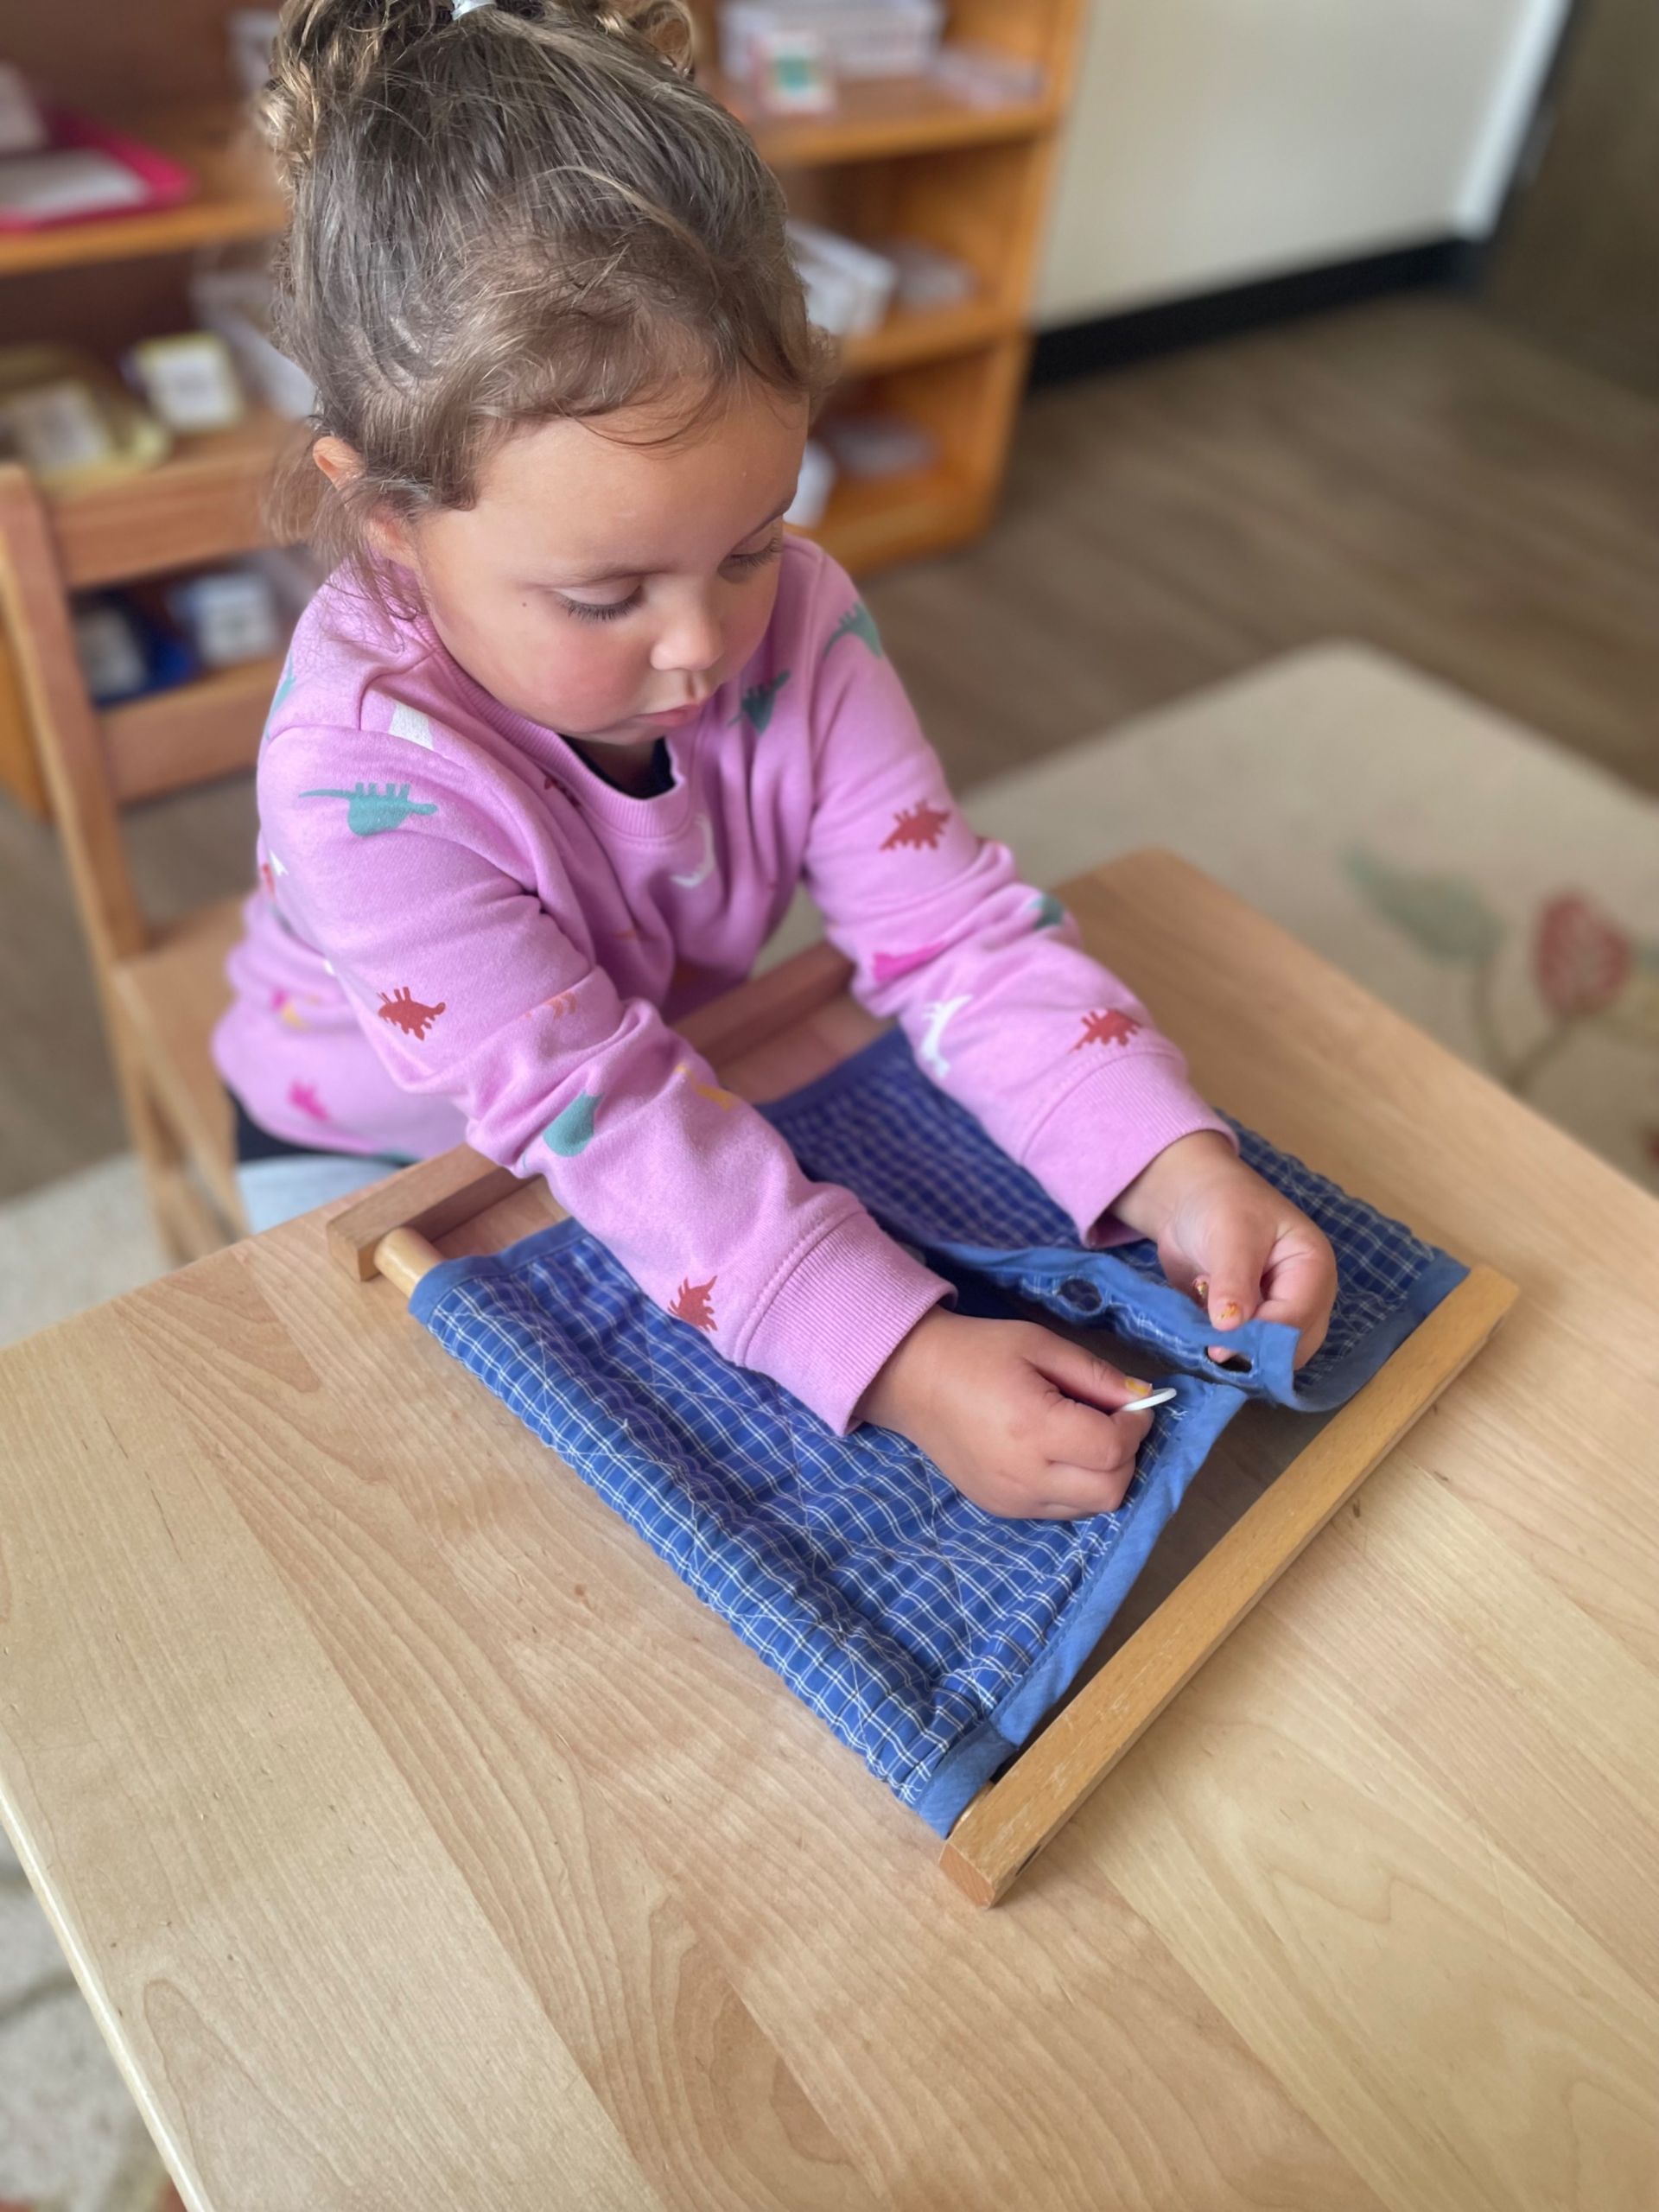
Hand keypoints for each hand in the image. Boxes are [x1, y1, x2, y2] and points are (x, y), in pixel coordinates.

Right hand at [855, 1307, 1155, 1520]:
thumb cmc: (977, 1353)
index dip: (1136, 1426)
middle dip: (1127, 1457)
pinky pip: (1061, 1510)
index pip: (1112, 1450)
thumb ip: (1096, 1375)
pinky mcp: (1002, 1509)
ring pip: (1090, 1508)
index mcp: (1033, 1428)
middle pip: (1110, 1491)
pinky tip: (1059, 1454)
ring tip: (1085, 1437)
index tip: (1134, 1404)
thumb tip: (1141, 1398)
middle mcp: (1024, 1476)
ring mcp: (1011, 1500)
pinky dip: (1076, 1487)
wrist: (912, 1380)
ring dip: (1104, 1476)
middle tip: (1115, 1423)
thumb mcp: (1040, 1344)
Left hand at [1113, 1132, 1336, 1366]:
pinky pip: (1243, 1352)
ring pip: (1267, 1356)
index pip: (1298, 1318)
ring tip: (1200, 1338)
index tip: (1219, 1348)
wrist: (1191, 1200)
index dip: (1262, 1339)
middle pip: (1291, 1347)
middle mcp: (1304, 1297)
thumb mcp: (1230, 1236)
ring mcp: (1278, 1314)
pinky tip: (1197, 1337)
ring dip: (1234, 1355)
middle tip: (1208, 1350)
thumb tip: (1230, 1329)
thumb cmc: (1221, 1204)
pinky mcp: (1252, 1325)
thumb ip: (1233, 1282)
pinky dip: (1221, 1350)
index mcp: (1312, 1268)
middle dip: (1251, 1353)